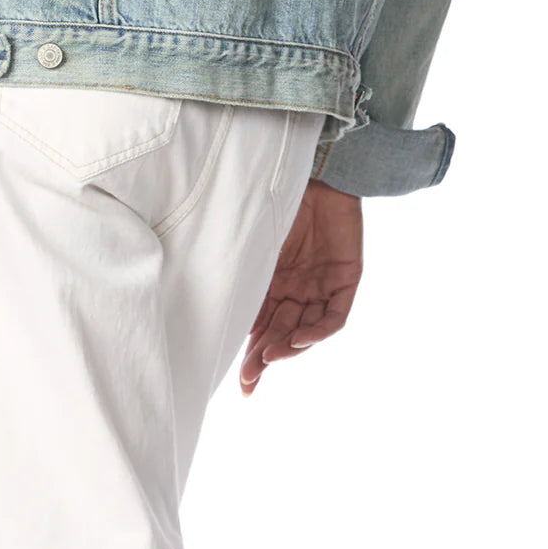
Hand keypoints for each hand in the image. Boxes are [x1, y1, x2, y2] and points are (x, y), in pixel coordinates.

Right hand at [239, 177, 363, 396]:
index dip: (252, 353)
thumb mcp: (252, 237)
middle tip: (249, 381)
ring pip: (305, 329)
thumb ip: (239, 267)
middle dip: (265, 359)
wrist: (316, 168)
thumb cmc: (276, 194)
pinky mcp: (346, 279)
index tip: (240, 380)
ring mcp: (322, 285)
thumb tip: (201, 299)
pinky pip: (334, 316)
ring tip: (268, 358)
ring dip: (288, 347)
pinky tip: (298, 340)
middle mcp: (297, 288)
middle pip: (282, 333)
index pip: (261, 325)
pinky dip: (317, 331)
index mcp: (272, 280)